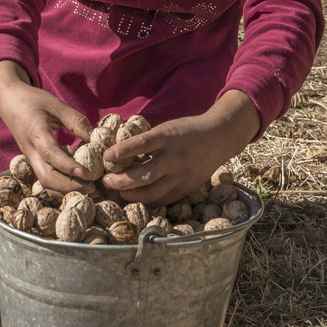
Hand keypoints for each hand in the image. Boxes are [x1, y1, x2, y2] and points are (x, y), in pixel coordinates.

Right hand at [0, 60, 93, 192]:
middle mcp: (31, 150)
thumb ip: (75, 120)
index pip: (51, 154)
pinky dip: (60, 187)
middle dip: (69, 186)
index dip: (68, 166)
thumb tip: (94, 137)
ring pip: (45, 182)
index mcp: (36, 133)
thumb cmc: (34, 101)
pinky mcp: (33, 161)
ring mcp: (30, 158)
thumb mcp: (56, 105)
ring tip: (88, 189)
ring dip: (66, 189)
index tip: (87, 173)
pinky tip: (76, 186)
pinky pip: (45, 179)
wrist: (10, 102)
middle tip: (92, 188)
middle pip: (46, 177)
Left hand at [99, 91, 260, 204]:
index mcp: (169, 137)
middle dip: (121, 181)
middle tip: (107, 180)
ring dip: (131, 194)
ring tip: (119, 190)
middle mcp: (175, 157)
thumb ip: (147, 140)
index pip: (143, 144)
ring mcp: (182, 175)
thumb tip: (117, 150)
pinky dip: (147, 199)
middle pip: (145, 175)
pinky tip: (137, 196)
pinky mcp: (186, 188)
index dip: (123, 151)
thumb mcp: (167, 128)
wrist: (219, 138)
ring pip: (152, 193)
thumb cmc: (187, 131)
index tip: (107, 156)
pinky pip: (162, 199)